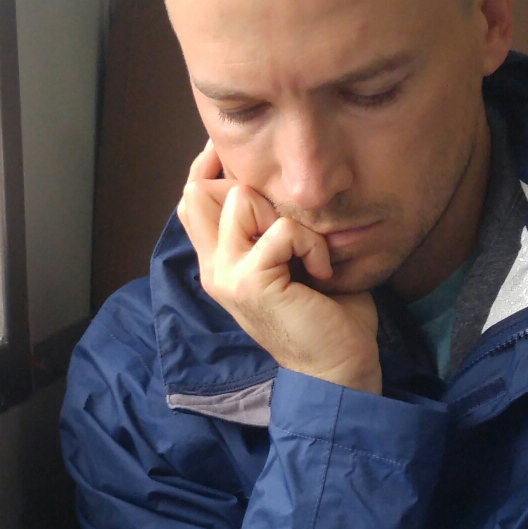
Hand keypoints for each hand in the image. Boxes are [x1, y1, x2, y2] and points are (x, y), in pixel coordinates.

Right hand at [176, 144, 380, 393]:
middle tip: (288, 228)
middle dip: (250, 191)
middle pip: (200, 191)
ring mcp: (227, 275)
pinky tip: (319, 272)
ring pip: (240, 200)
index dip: (209, 169)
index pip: (191, 198)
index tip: (240, 162)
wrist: (336, 367)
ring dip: (287, 219)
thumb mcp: (291, 260)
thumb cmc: (325, 314)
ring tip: (306, 254)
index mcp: (219, 262)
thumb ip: (271, 226)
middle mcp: (213, 267)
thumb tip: (273, 180)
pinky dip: (310, 244)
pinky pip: (280, 229)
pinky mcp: (250, 281)